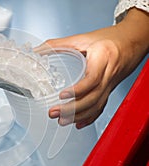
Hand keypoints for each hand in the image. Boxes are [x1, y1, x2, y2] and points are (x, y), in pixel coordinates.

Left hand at [35, 8, 148, 128]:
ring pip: (96, 105)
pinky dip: (89, 117)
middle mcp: (108, 75)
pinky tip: (78, 123)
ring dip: (78, 116)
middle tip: (53, 112)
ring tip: (61, 121)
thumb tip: (36, 51)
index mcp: (103, 58)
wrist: (132, 41)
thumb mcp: (82, 38)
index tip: (62, 96)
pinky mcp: (109, 90)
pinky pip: (101, 106)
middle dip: (72, 109)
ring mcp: (110, 85)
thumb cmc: (109, 39)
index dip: (78, 90)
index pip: (92, 79)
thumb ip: (58, 44)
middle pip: (93, 97)